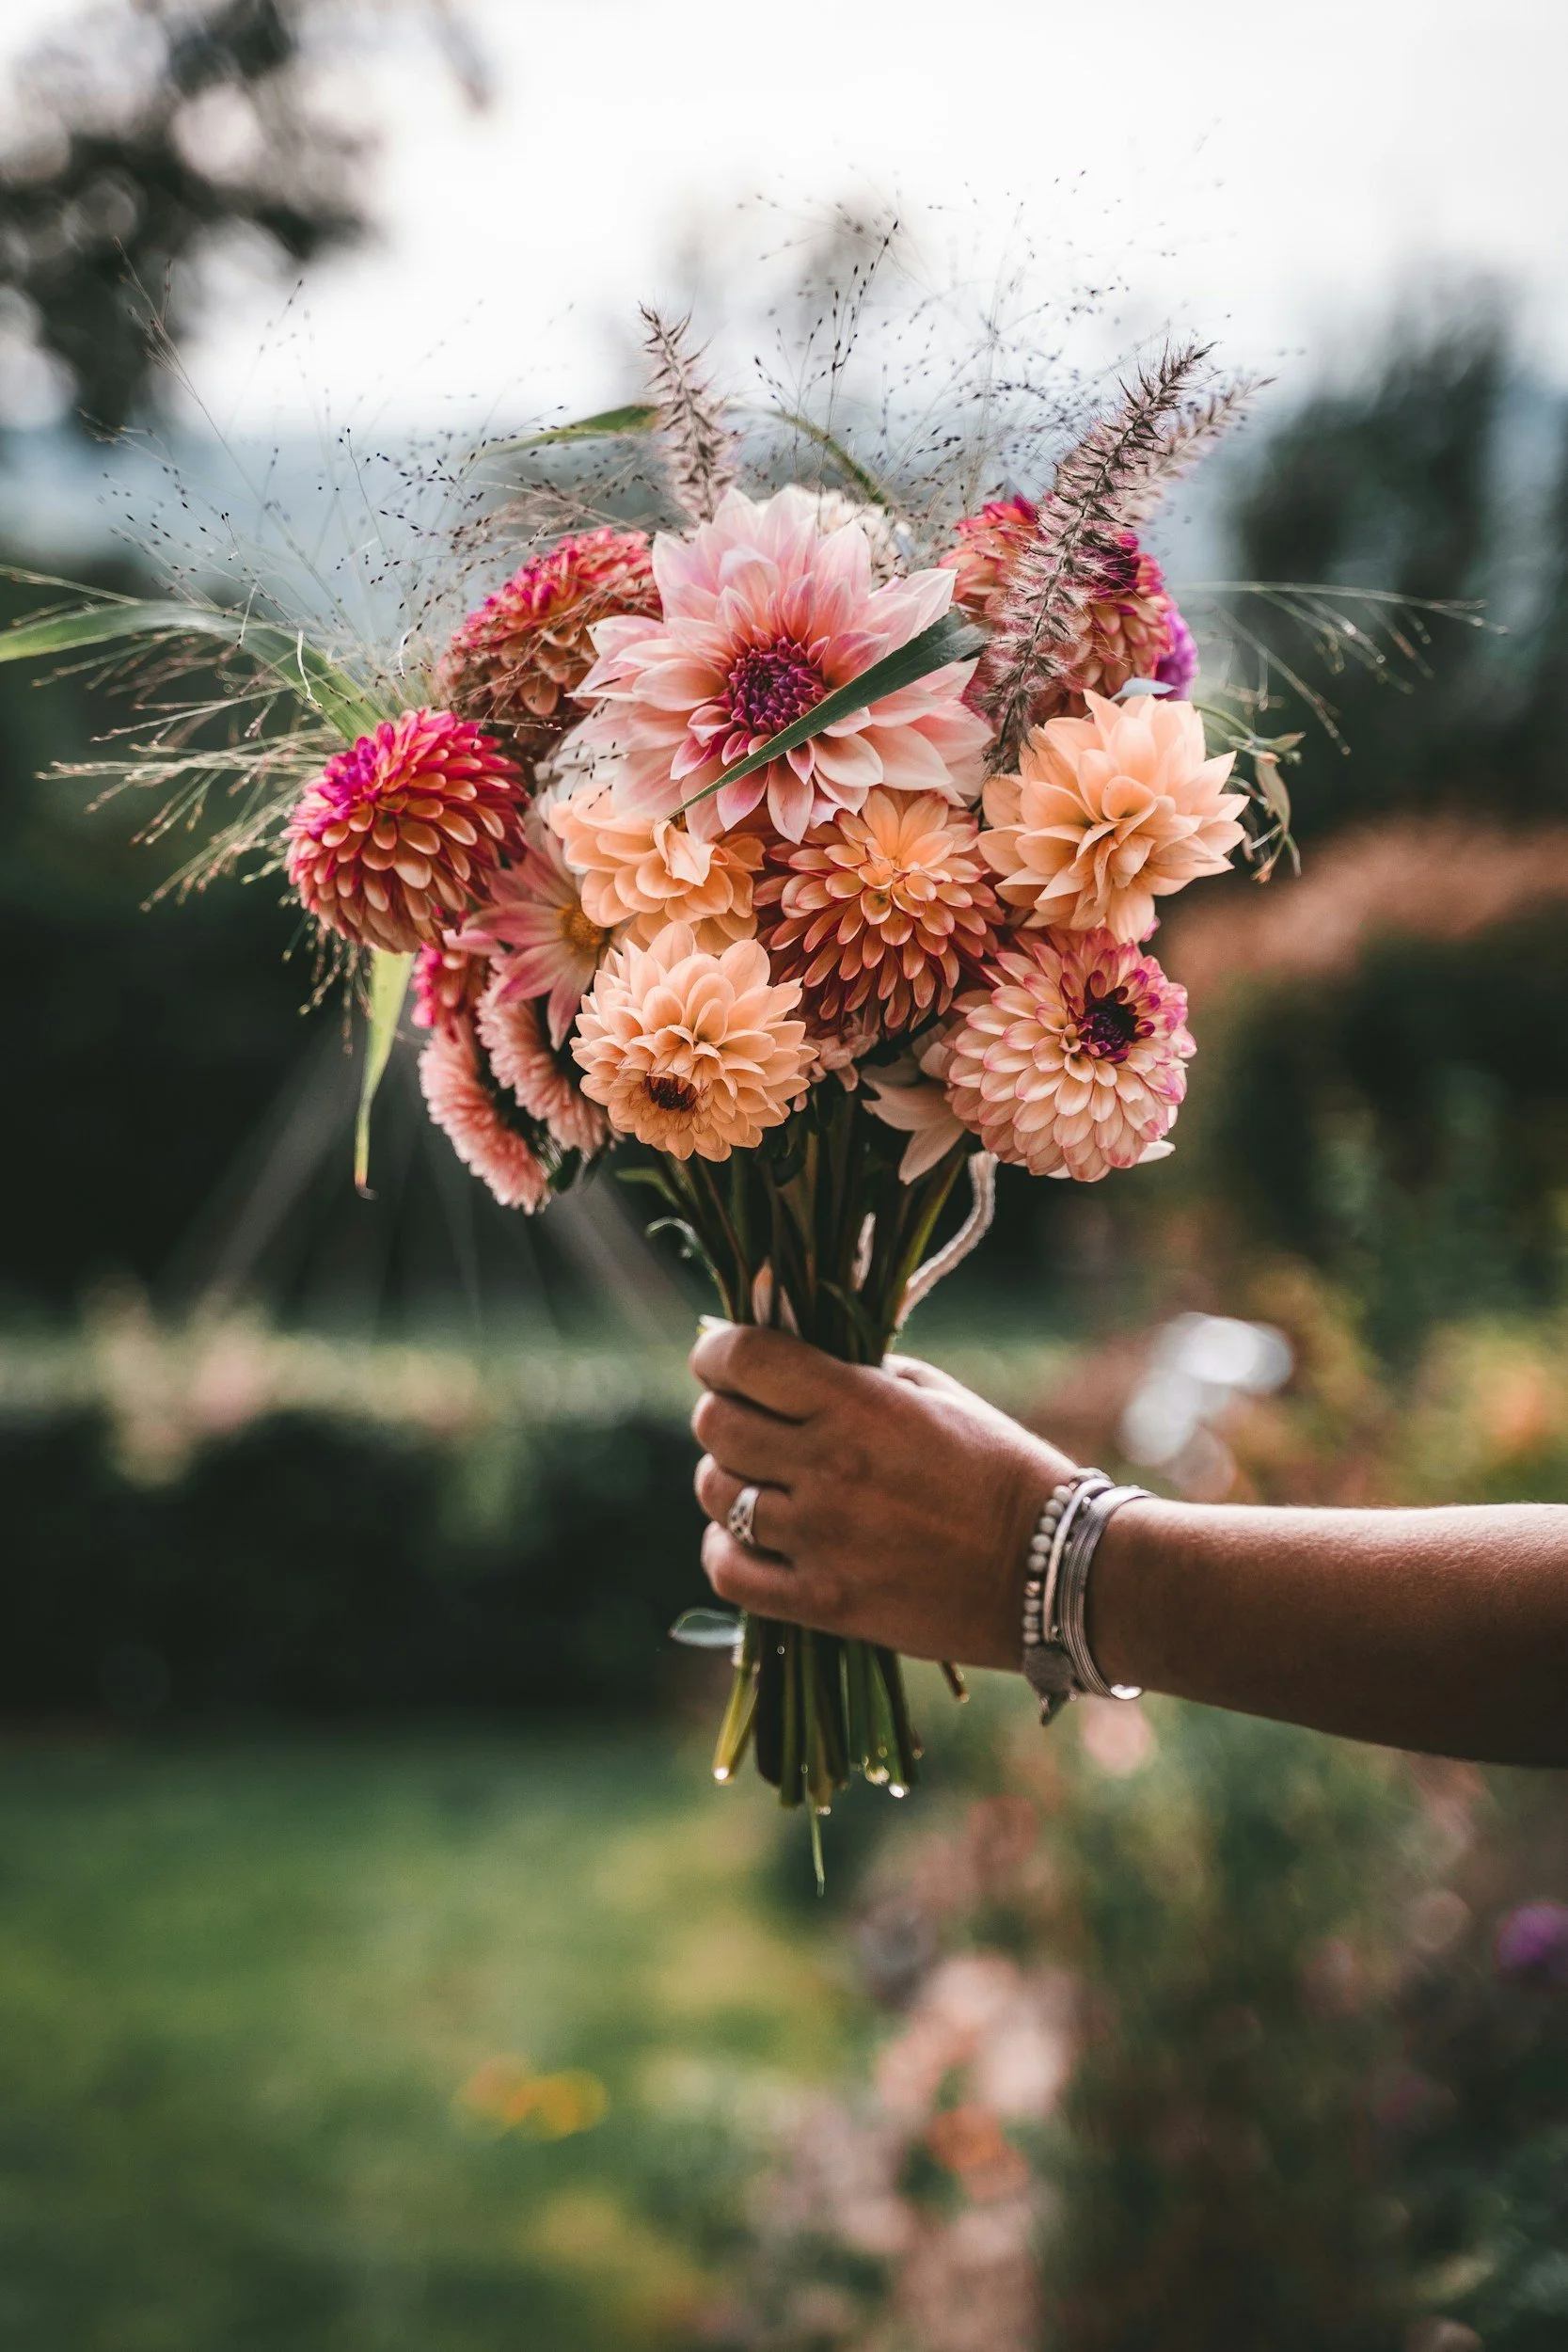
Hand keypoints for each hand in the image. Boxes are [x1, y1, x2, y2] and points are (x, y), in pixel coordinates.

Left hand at [689, 1323, 1077, 1670]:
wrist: (1051, 1569)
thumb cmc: (998, 1467)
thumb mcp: (935, 1392)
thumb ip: (858, 1370)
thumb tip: (784, 1357)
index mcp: (861, 1404)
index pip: (744, 1359)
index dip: (717, 1353)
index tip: (721, 1358)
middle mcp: (831, 1467)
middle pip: (715, 1425)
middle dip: (723, 1412)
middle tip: (750, 1420)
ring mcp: (822, 1539)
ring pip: (715, 1493)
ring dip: (728, 1478)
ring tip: (762, 1479)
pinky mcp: (824, 1602)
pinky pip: (728, 1570)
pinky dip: (726, 1548)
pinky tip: (750, 1537)